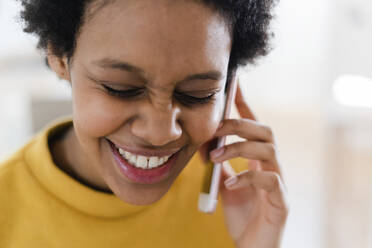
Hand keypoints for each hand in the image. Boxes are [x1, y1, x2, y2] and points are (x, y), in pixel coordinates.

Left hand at [210, 84, 288, 247]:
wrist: (252, 245)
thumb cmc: (241, 214)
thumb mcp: (224, 183)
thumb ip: (218, 163)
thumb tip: (201, 143)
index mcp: (258, 159)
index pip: (254, 124)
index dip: (244, 103)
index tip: (234, 82)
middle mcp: (272, 166)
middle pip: (265, 131)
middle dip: (238, 125)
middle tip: (214, 128)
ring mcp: (279, 182)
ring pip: (269, 150)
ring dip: (238, 149)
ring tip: (214, 156)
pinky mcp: (281, 201)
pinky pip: (271, 181)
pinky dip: (249, 178)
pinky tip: (231, 183)